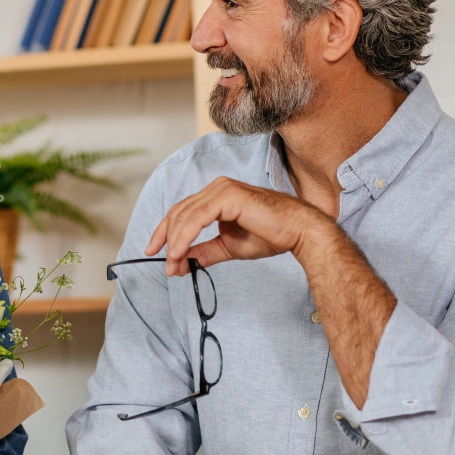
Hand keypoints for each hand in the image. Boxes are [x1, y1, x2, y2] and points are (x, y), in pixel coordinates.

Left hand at [146, 177, 331, 276]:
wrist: (298, 233)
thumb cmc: (271, 236)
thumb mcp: (229, 247)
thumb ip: (205, 251)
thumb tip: (183, 260)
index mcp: (217, 196)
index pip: (182, 212)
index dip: (166, 233)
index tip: (156, 252)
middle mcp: (216, 188)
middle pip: (179, 212)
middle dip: (168, 241)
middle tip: (167, 267)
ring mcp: (221, 189)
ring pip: (185, 215)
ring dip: (174, 242)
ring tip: (173, 265)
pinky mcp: (228, 195)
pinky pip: (197, 217)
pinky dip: (184, 236)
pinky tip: (180, 253)